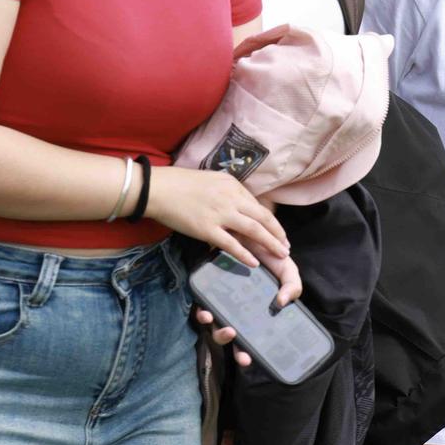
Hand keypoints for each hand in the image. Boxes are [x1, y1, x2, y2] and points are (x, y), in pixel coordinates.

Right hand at [156, 161, 303, 367]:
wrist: (157, 189)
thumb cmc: (178, 184)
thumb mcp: (209, 181)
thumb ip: (225, 193)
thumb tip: (234, 207)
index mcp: (232, 185)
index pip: (257, 205)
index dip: (271, 221)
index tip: (278, 231)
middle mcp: (231, 198)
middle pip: (263, 218)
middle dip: (278, 233)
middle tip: (286, 246)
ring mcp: (220, 214)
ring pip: (254, 231)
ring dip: (270, 244)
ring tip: (280, 255)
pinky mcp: (207, 229)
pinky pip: (232, 244)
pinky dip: (245, 254)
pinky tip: (254, 263)